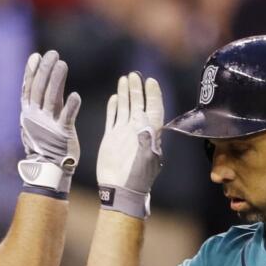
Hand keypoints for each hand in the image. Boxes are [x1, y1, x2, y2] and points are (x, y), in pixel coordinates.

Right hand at [18, 51, 80, 193]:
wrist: (49, 169)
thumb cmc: (46, 142)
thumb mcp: (40, 120)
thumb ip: (44, 99)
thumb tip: (46, 76)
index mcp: (28, 113)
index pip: (28, 88)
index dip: (31, 71)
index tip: (36, 56)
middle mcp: (35, 117)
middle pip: (39, 89)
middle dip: (45, 70)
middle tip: (53, 54)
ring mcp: (48, 125)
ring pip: (51, 98)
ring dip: (56, 80)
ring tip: (62, 64)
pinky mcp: (62, 134)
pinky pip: (66, 117)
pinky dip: (70, 106)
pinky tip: (75, 95)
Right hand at [96, 73, 163, 218]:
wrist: (120, 190)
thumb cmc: (137, 177)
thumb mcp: (146, 159)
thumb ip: (146, 139)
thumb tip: (143, 120)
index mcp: (150, 134)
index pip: (154, 109)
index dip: (153, 95)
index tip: (151, 81)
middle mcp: (137, 131)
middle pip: (139, 105)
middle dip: (138, 89)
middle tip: (134, 75)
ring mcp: (123, 134)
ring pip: (126, 108)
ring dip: (126, 94)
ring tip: (124, 79)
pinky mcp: (111, 138)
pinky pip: (113, 119)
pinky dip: (113, 108)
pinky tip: (114, 98)